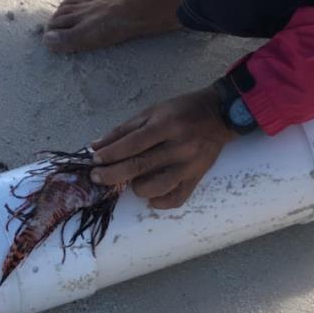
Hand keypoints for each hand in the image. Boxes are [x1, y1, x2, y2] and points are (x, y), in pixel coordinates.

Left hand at [91, 86, 233, 208]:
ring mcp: (190, 165)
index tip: (95, 161)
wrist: (219, 115)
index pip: (133, 144)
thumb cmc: (181, 111)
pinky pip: (175, 199)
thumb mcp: (152, 112)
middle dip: (112, 175)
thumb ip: (124, 130)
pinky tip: (150, 195)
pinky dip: (158, 201)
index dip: (111, 154)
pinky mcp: (197, 178)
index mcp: (167, 125)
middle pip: (140, 167)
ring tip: (132, 180)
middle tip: (97, 177)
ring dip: (137, 188)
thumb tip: (97, 147)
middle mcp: (180, 146)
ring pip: (156, 187)